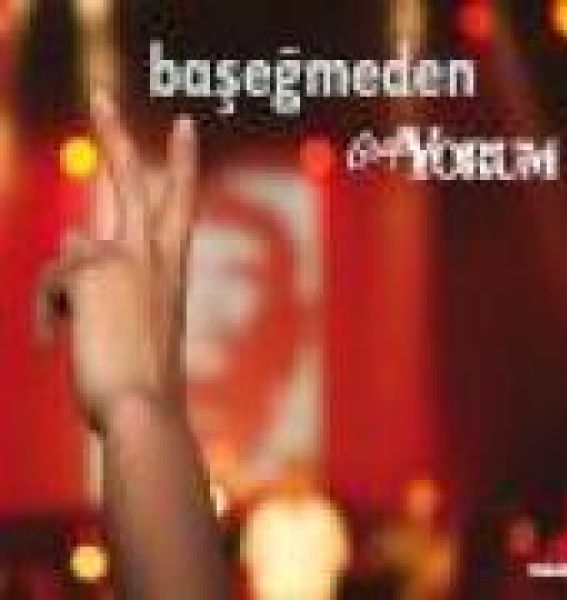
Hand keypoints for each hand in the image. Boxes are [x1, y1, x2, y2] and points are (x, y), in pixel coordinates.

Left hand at [38, 92, 195, 431]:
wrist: (145, 408)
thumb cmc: (146, 376)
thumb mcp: (138, 322)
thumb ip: (110, 277)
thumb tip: (73, 236)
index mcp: (171, 269)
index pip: (179, 204)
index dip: (181, 164)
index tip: (183, 128)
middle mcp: (153, 255)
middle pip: (132, 181)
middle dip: (115, 137)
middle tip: (100, 97)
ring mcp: (125, 258)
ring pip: (73, 247)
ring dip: (64, 294)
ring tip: (69, 334)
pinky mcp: (95, 269)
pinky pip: (54, 280)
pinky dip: (51, 312)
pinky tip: (56, 341)